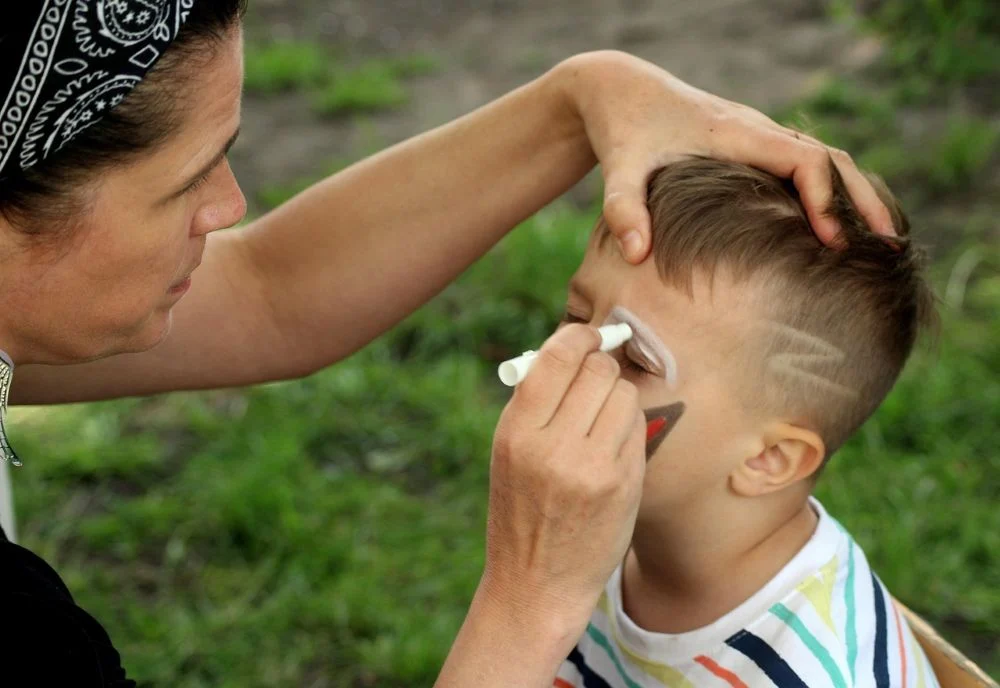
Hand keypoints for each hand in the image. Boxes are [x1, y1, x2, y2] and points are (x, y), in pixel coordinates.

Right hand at [480, 324, 645, 639]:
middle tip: (596, 379)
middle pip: (598, 370)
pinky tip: (613, 448)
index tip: (588, 335)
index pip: (557, 356)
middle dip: (601, 366)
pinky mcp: (623, 485)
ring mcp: (592, 467)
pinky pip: (638, 427)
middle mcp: (552, 446)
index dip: (579, 336)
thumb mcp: (509, 454)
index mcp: (516, 432)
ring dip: (618, 397)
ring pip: (624, 395)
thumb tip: (576, 348)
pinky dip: (629, 427)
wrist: (536, 584)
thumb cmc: (522, 511)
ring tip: (601, 421)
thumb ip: (536, 403)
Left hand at [553, 50, 894, 260]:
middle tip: (890, 246)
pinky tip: (836, 226)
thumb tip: (637, 255)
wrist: (617, 90)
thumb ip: (623, 209)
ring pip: (823, 160)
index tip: (833, 242)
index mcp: (736, 134)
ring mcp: (757, 137)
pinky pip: (803, 166)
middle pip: (831, 159)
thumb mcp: (618, 169)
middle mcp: (756, 131)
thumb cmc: (621, 130)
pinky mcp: (750, 147)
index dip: (824, 199)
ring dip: (853, 195)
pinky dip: (829, 191)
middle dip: (862, 200)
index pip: (805, 160)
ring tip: (880, 241)